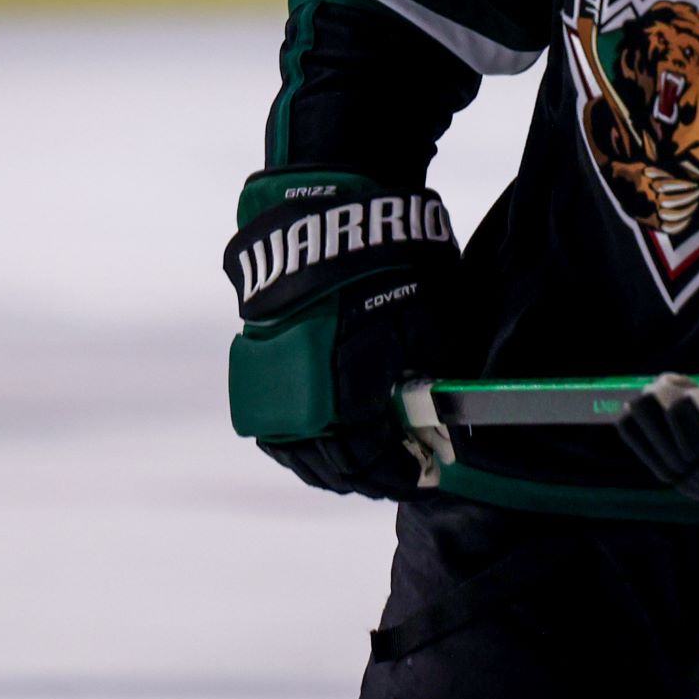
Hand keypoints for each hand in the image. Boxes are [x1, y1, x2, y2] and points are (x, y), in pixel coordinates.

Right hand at [224, 175, 460, 500]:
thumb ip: (429, 388)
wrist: (326, 219)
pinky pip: (275, 430)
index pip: (376, 466)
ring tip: (364, 466)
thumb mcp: (426, 333)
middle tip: (401, 474)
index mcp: (347, 404)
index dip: (405, 477)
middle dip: (372, 477)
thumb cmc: (387, 272)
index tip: (428, 478)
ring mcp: (273, 392)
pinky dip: (301, 445)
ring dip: (333, 467)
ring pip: (300, 456)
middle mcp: (303, 409)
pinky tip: (323, 443)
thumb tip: (443, 426)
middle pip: (336, 469)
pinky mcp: (255, 370)